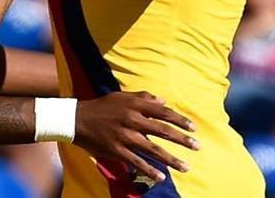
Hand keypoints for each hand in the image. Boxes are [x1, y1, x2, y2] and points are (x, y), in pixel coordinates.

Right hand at [74, 92, 197, 183]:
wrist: (77, 119)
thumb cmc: (102, 106)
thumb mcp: (121, 96)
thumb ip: (142, 97)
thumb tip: (163, 101)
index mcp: (135, 106)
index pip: (163, 112)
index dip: (180, 120)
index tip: (194, 128)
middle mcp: (132, 120)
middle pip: (163, 131)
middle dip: (182, 140)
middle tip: (197, 147)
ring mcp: (125, 137)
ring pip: (153, 149)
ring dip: (171, 159)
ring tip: (186, 167)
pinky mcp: (117, 150)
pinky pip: (137, 162)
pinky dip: (150, 170)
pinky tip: (161, 177)